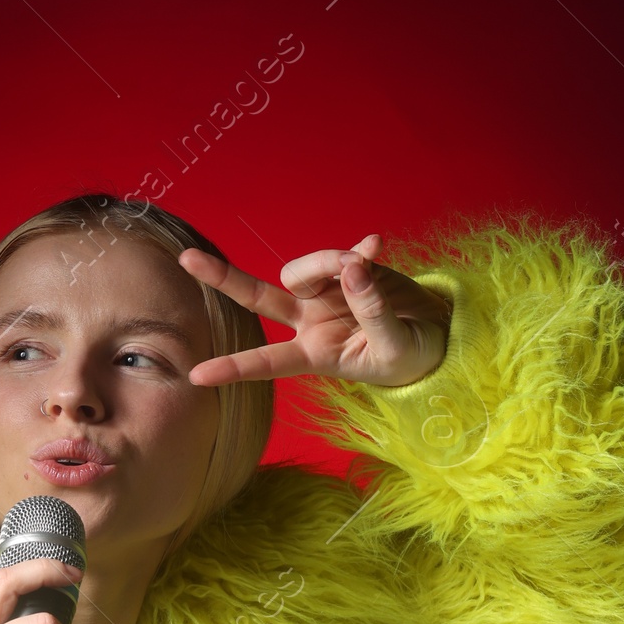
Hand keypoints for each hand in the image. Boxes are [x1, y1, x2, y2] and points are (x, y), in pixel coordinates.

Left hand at [176, 232, 449, 388]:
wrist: (435, 336)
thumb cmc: (409, 356)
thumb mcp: (395, 347)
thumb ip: (373, 311)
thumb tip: (352, 269)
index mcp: (315, 354)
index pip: (268, 362)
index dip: (234, 368)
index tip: (196, 377)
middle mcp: (310, 321)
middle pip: (259, 297)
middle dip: (223, 278)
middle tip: (187, 259)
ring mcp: (325, 294)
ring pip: (303, 268)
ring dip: (328, 261)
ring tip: (366, 264)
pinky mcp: (348, 270)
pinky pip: (345, 252)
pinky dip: (361, 249)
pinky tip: (377, 246)